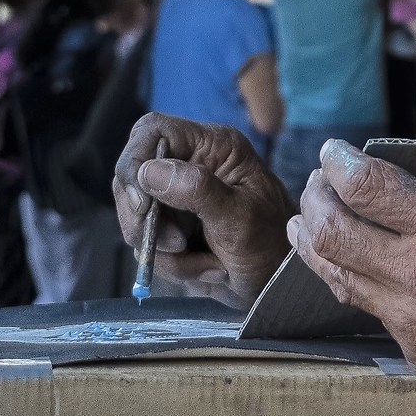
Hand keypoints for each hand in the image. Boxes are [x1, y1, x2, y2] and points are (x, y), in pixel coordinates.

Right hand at [112, 113, 293, 304]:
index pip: (153, 131)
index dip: (136, 162)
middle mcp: (192, 164)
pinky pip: (147, 242)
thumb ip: (198, 191)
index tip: (141, 205)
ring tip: (207, 263)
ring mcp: (179, 196)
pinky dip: (172, 264)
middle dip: (147, 219)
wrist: (281, 285)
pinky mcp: (173, 226)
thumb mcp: (240, 219)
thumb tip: (149, 171)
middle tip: (177, 245)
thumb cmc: (273, 246)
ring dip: (163, 250)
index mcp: (214, 147)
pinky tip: (206, 268)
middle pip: (133, 176)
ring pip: (136, 215)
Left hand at [290, 142, 415, 415]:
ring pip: (333, 274)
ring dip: (313, 240)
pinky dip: (350, 279)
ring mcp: (410, 320)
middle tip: (319, 182)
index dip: (339, 162)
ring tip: (309, 220)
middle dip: (315, 197)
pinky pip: (367, 309)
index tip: (335, 152)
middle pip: (329, 229)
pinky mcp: (414, 354)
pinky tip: (353, 267)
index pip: (364, 186)